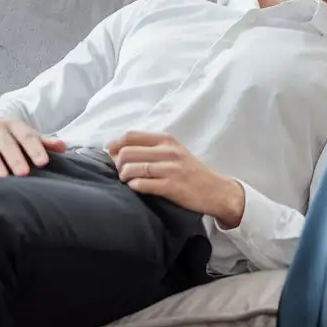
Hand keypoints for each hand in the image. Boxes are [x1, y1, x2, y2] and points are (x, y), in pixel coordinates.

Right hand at [0, 116, 66, 176]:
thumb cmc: (10, 136)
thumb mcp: (26, 135)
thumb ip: (44, 142)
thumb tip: (63, 147)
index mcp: (13, 125)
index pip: (26, 135)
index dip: (35, 148)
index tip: (43, 162)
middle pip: (6, 143)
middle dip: (15, 158)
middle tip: (24, 173)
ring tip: (4, 179)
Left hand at [108, 131, 245, 227]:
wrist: (216, 190)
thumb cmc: (190, 171)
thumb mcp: (174, 152)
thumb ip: (150, 149)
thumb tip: (116, 150)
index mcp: (167, 140)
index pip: (131, 136)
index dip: (115, 145)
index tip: (111, 154)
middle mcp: (168, 152)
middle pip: (127, 152)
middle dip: (117, 164)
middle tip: (121, 172)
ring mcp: (171, 169)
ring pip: (132, 169)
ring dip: (124, 176)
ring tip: (128, 181)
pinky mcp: (172, 186)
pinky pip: (143, 184)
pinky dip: (134, 186)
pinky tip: (136, 188)